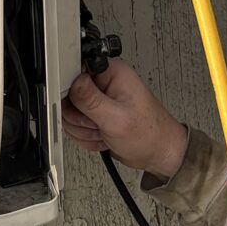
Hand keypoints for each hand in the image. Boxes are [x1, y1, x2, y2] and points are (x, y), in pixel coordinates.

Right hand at [63, 60, 189, 178]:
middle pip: (69, 96)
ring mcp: (100, 100)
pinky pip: (76, 125)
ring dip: (84, 129)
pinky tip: (102, 136)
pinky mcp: (96, 115)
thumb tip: (72, 81)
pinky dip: (86, 136)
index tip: (80, 109)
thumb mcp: (116, 117)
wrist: (157, 153)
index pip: (75, 72)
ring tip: (103, 131)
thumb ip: (90, 99)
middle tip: (97, 123)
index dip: (71, 92)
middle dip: (80, 118)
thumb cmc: (148, 134)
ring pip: (70, 114)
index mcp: (112, 73)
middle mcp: (105, 84)